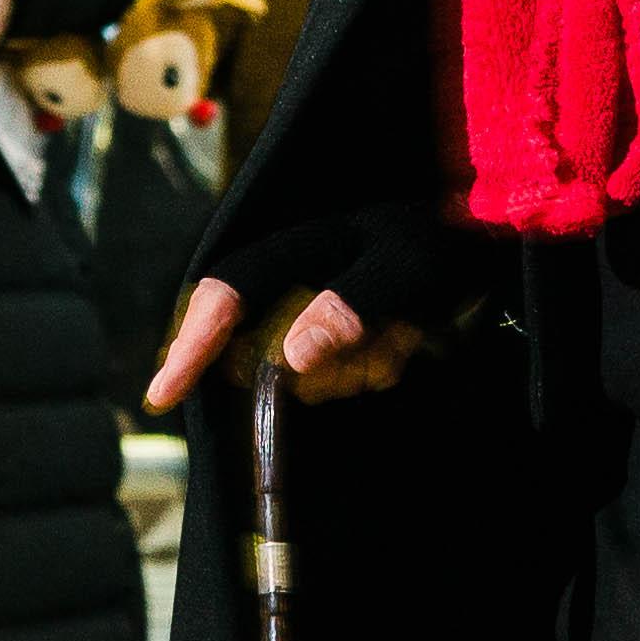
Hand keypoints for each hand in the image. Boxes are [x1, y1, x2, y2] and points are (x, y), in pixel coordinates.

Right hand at [144, 275, 434, 411]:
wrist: (477, 243)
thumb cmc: (440, 247)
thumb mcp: (406, 271)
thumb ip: (351, 307)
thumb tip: (289, 359)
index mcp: (296, 247)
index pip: (224, 294)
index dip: (190, 345)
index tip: (162, 397)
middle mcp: (292, 277)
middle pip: (259, 349)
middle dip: (321, 368)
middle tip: (386, 346)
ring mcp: (314, 307)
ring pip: (302, 372)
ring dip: (355, 368)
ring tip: (407, 332)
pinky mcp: (338, 332)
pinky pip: (334, 376)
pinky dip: (370, 370)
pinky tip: (405, 342)